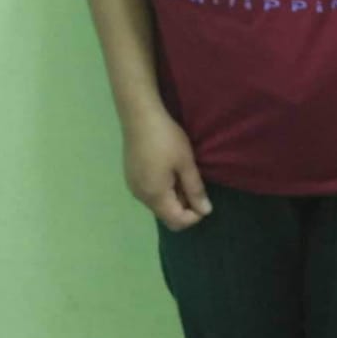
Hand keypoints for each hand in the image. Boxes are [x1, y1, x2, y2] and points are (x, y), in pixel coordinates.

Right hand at [122, 105, 212, 230]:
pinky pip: (150, 193)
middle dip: (184, 207)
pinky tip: (169, 171)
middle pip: (166, 215)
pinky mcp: (131, 177)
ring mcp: (133, 187)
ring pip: (158, 204)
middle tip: (194, 184)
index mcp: (155, 196)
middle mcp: (141, 197)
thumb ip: (195, 189)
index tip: (204, 198)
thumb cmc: (166, 139)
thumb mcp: (186, 163)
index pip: (177, 222)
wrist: (139, 115)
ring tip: (183, 175)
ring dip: (174, 197)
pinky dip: (163, 190)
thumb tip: (205, 211)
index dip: (194, 216)